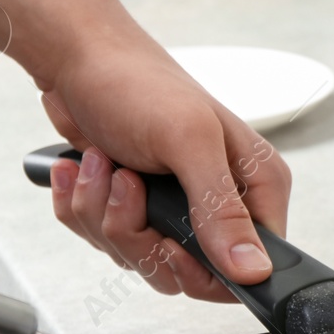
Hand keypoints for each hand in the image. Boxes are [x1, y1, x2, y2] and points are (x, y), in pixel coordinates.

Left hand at [37, 34, 290, 300]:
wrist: (77, 60)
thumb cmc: (138, 83)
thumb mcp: (187, 142)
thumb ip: (222, 210)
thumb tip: (254, 269)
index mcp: (256, 186)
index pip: (252, 267)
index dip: (206, 270)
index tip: (168, 243)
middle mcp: (222, 203)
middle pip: (188, 274)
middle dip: (139, 236)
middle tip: (127, 186)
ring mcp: (176, 211)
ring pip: (143, 261)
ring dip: (104, 216)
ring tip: (103, 164)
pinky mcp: (136, 211)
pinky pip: (108, 243)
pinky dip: (83, 208)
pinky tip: (85, 169)